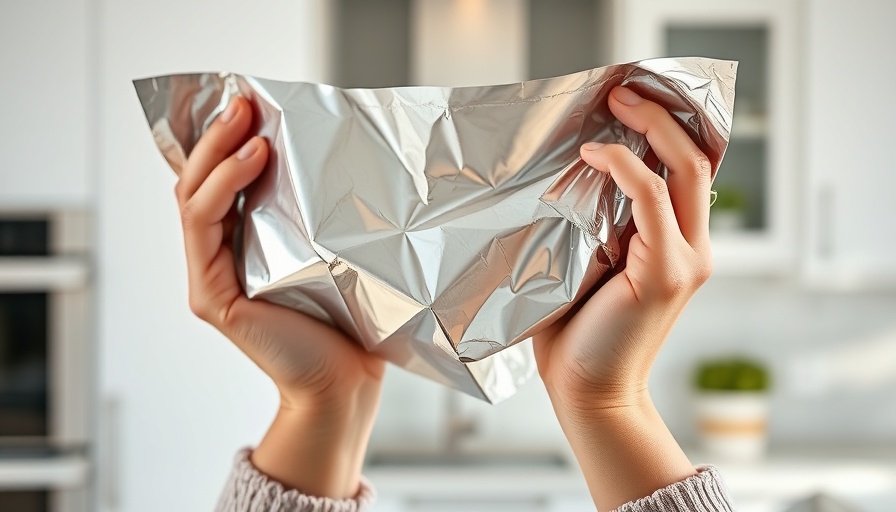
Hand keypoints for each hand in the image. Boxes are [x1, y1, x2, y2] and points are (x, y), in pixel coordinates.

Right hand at [175, 96, 384, 498]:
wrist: (346, 377)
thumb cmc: (347, 317)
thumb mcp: (328, 248)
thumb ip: (310, 212)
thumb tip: (330, 151)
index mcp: (242, 246)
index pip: (218, 183)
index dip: (225, 141)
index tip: (251, 102)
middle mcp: (219, 258)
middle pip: (198, 182)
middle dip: (218, 135)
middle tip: (245, 100)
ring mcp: (208, 277)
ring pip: (194, 197)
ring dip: (218, 151)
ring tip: (248, 120)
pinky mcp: (211, 296)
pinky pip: (204, 227)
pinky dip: (224, 187)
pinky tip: (253, 159)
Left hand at [533, 86, 712, 509]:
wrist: (586, 388)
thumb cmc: (577, 331)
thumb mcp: (586, 264)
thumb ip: (593, 225)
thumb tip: (571, 175)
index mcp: (675, 246)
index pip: (685, 174)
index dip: (665, 133)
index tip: (627, 106)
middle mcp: (691, 248)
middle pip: (696, 161)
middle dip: (662, 117)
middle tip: (622, 94)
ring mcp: (685, 259)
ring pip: (685, 171)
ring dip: (650, 129)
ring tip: (614, 106)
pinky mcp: (667, 271)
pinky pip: (652, 200)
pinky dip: (626, 169)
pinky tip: (595, 155)